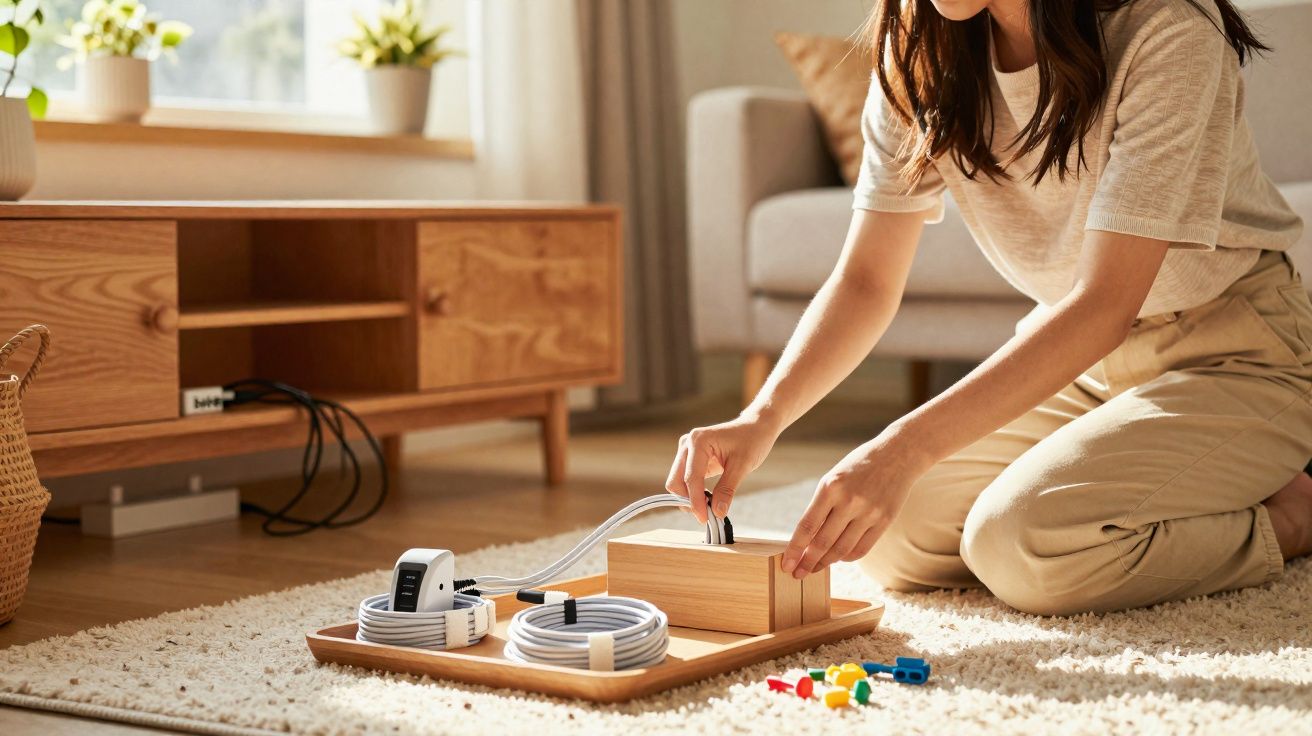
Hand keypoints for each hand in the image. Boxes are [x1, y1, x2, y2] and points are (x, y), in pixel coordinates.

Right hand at [665, 413, 780, 523]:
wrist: (756, 427)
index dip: (696, 501)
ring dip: (690, 497)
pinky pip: (686, 480)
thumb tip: (717, 512)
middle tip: (707, 516)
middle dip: (688, 500)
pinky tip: (709, 499)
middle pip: (676, 481)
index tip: (704, 518)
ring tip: (710, 507)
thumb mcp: (742, 466)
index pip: (691, 478)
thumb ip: (727, 489)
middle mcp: (688, 444)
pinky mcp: (692, 459)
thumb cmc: (752, 440)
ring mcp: (688, 451)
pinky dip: (694, 492)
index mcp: (698, 441)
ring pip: (678, 482)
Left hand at [782, 430, 929, 577]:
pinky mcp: (884, 521)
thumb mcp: (833, 478)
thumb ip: (821, 507)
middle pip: (823, 542)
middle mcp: (849, 501)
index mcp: (830, 487)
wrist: (898, 455)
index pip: (807, 526)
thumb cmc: (858, 467)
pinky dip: (847, 557)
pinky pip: (861, 549)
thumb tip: (806, 541)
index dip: (795, 549)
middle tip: (798, 574)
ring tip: (815, 568)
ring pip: (841, 550)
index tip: (786, 565)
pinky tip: (838, 558)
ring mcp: (869, 512)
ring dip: (826, 563)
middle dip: (807, 562)